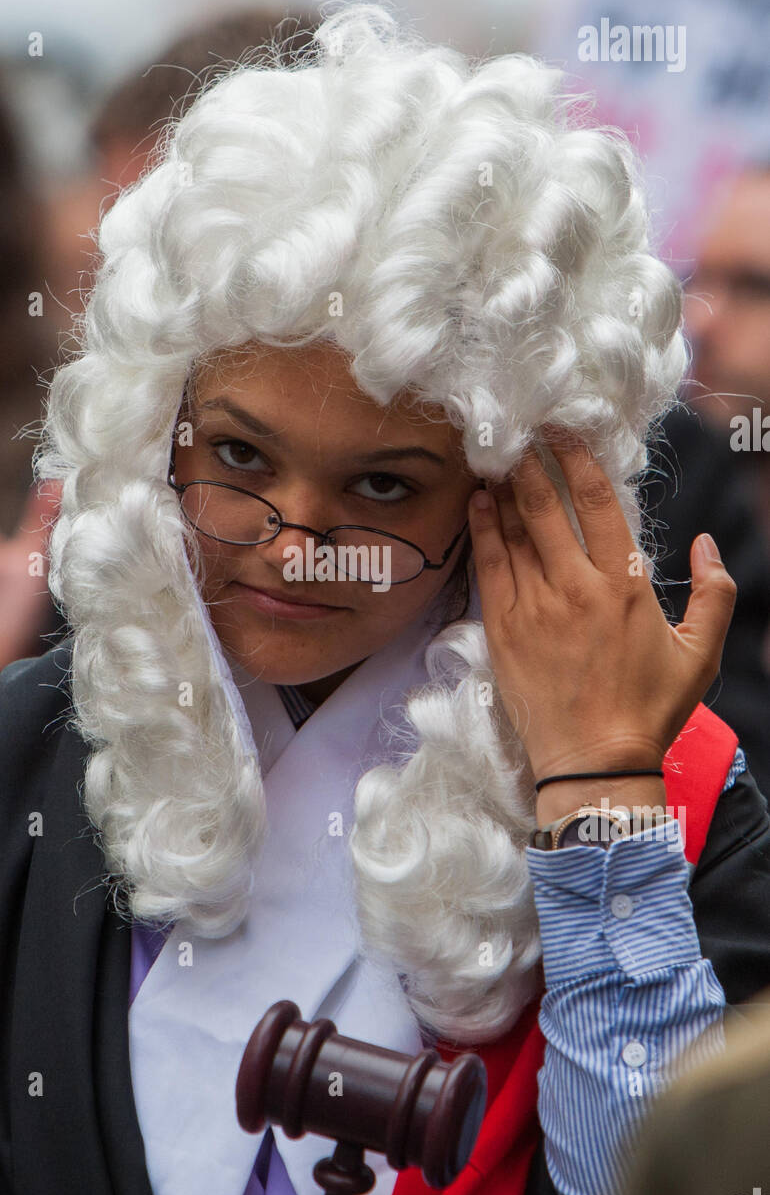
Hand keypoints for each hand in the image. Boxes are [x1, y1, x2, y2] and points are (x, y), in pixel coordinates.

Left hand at [467, 427, 736, 793]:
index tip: (560, 431)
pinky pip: (489, 567)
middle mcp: (576, 588)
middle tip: (518, 431)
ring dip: (504, 488)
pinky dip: (483, 530)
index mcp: (626, 586)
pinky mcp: (503, 630)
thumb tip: (707, 544)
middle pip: (546, 506)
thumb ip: (715, 594)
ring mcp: (534, 608)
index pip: (597, 503)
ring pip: (514, 531)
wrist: (594, 763)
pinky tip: (478, 504)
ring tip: (494, 456)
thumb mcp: (700, 654)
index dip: (575, 459)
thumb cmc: (650, 710)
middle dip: (530, 461)